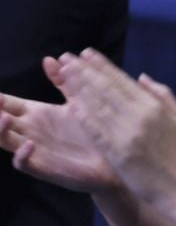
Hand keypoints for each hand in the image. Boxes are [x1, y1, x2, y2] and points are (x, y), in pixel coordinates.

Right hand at [0, 56, 123, 193]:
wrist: (113, 159)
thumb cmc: (93, 130)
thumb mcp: (78, 101)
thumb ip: (63, 81)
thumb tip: (50, 58)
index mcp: (35, 114)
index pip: (6, 104)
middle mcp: (29, 131)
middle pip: (0, 120)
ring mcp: (34, 150)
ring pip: (5, 140)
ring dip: (0, 130)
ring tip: (4, 118)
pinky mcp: (44, 167)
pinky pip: (24, 163)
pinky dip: (22, 155)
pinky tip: (29, 144)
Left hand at [57, 50, 175, 210]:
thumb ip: (162, 95)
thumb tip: (141, 77)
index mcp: (154, 106)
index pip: (123, 80)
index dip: (103, 66)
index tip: (86, 53)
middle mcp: (141, 116)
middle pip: (107, 88)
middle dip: (85, 71)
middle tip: (67, 57)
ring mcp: (129, 134)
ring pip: (99, 105)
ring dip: (79, 88)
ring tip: (64, 73)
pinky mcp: (119, 152)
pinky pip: (97, 130)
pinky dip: (84, 116)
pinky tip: (71, 104)